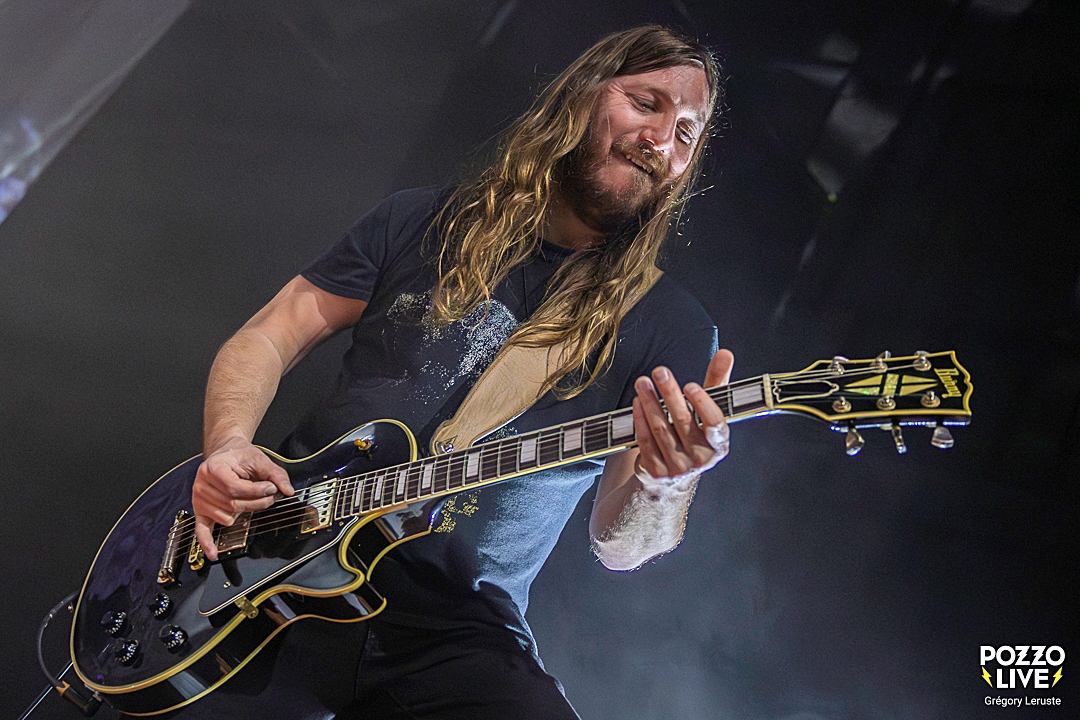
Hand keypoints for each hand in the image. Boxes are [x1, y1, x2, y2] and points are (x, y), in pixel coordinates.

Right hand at [192, 437, 292, 559]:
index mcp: (213, 468)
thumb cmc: (239, 457)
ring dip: (245, 513)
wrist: (225, 455)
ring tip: (253, 500)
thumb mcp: (258, 458)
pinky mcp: (201, 512)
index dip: (256, 491)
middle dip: (257, 502)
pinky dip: (207, 542)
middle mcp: (202, 485)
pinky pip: (201, 530)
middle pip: (233, 504)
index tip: (272, 488)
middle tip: (270, 495)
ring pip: (227, 517)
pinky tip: (213, 552)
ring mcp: (200, 500)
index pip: (234, 487)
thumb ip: (275, 473)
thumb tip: (287, 490)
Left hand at [631, 349, 733, 486]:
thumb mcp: (707, 411)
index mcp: (719, 444)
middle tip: (659, 372)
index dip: (703, 404)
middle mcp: (701, 459)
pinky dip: (640, 419)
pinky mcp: (656, 471)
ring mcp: (678, 467)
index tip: (690, 385)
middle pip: (683, 422)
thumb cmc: (693, 434)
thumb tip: (725, 353)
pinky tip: (637, 402)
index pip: (714, 423)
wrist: (674, 476)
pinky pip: (645, 441)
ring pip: (661, 429)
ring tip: (643, 382)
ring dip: (650, 402)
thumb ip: (716, 382)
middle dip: (670, 393)